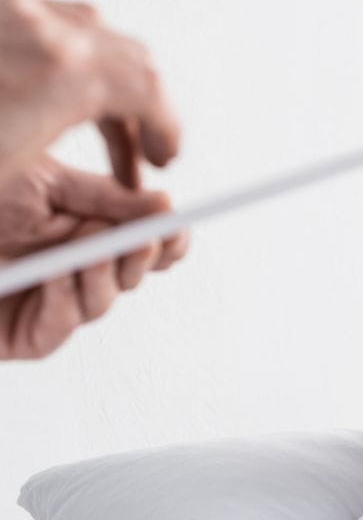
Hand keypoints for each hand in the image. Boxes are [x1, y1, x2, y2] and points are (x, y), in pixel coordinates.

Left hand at [0, 0, 179, 186]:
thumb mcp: (15, 172)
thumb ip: (83, 177)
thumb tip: (122, 197)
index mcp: (60, 74)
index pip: (150, 90)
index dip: (169, 129)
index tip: (164, 157)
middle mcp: (44, 32)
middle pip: (134, 60)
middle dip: (149, 111)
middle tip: (144, 152)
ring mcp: (19, 13)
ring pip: (103, 36)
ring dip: (118, 84)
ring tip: (108, 129)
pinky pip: (64, 22)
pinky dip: (85, 58)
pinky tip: (70, 93)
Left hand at [0, 154, 188, 358]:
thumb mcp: (46, 184)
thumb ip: (106, 198)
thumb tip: (164, 204)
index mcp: (81, 228)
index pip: (140, 241)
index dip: (165, 240)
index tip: (177, 229)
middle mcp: (71, 266)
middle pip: (132, 273)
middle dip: (140, 257)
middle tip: (141, 240)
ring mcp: (50, 301)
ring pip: (103, 301)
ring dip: (101, 277)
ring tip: (85, 255)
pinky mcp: (28, 335)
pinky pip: (63, 326)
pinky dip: (65, 301)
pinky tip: (55, 277)